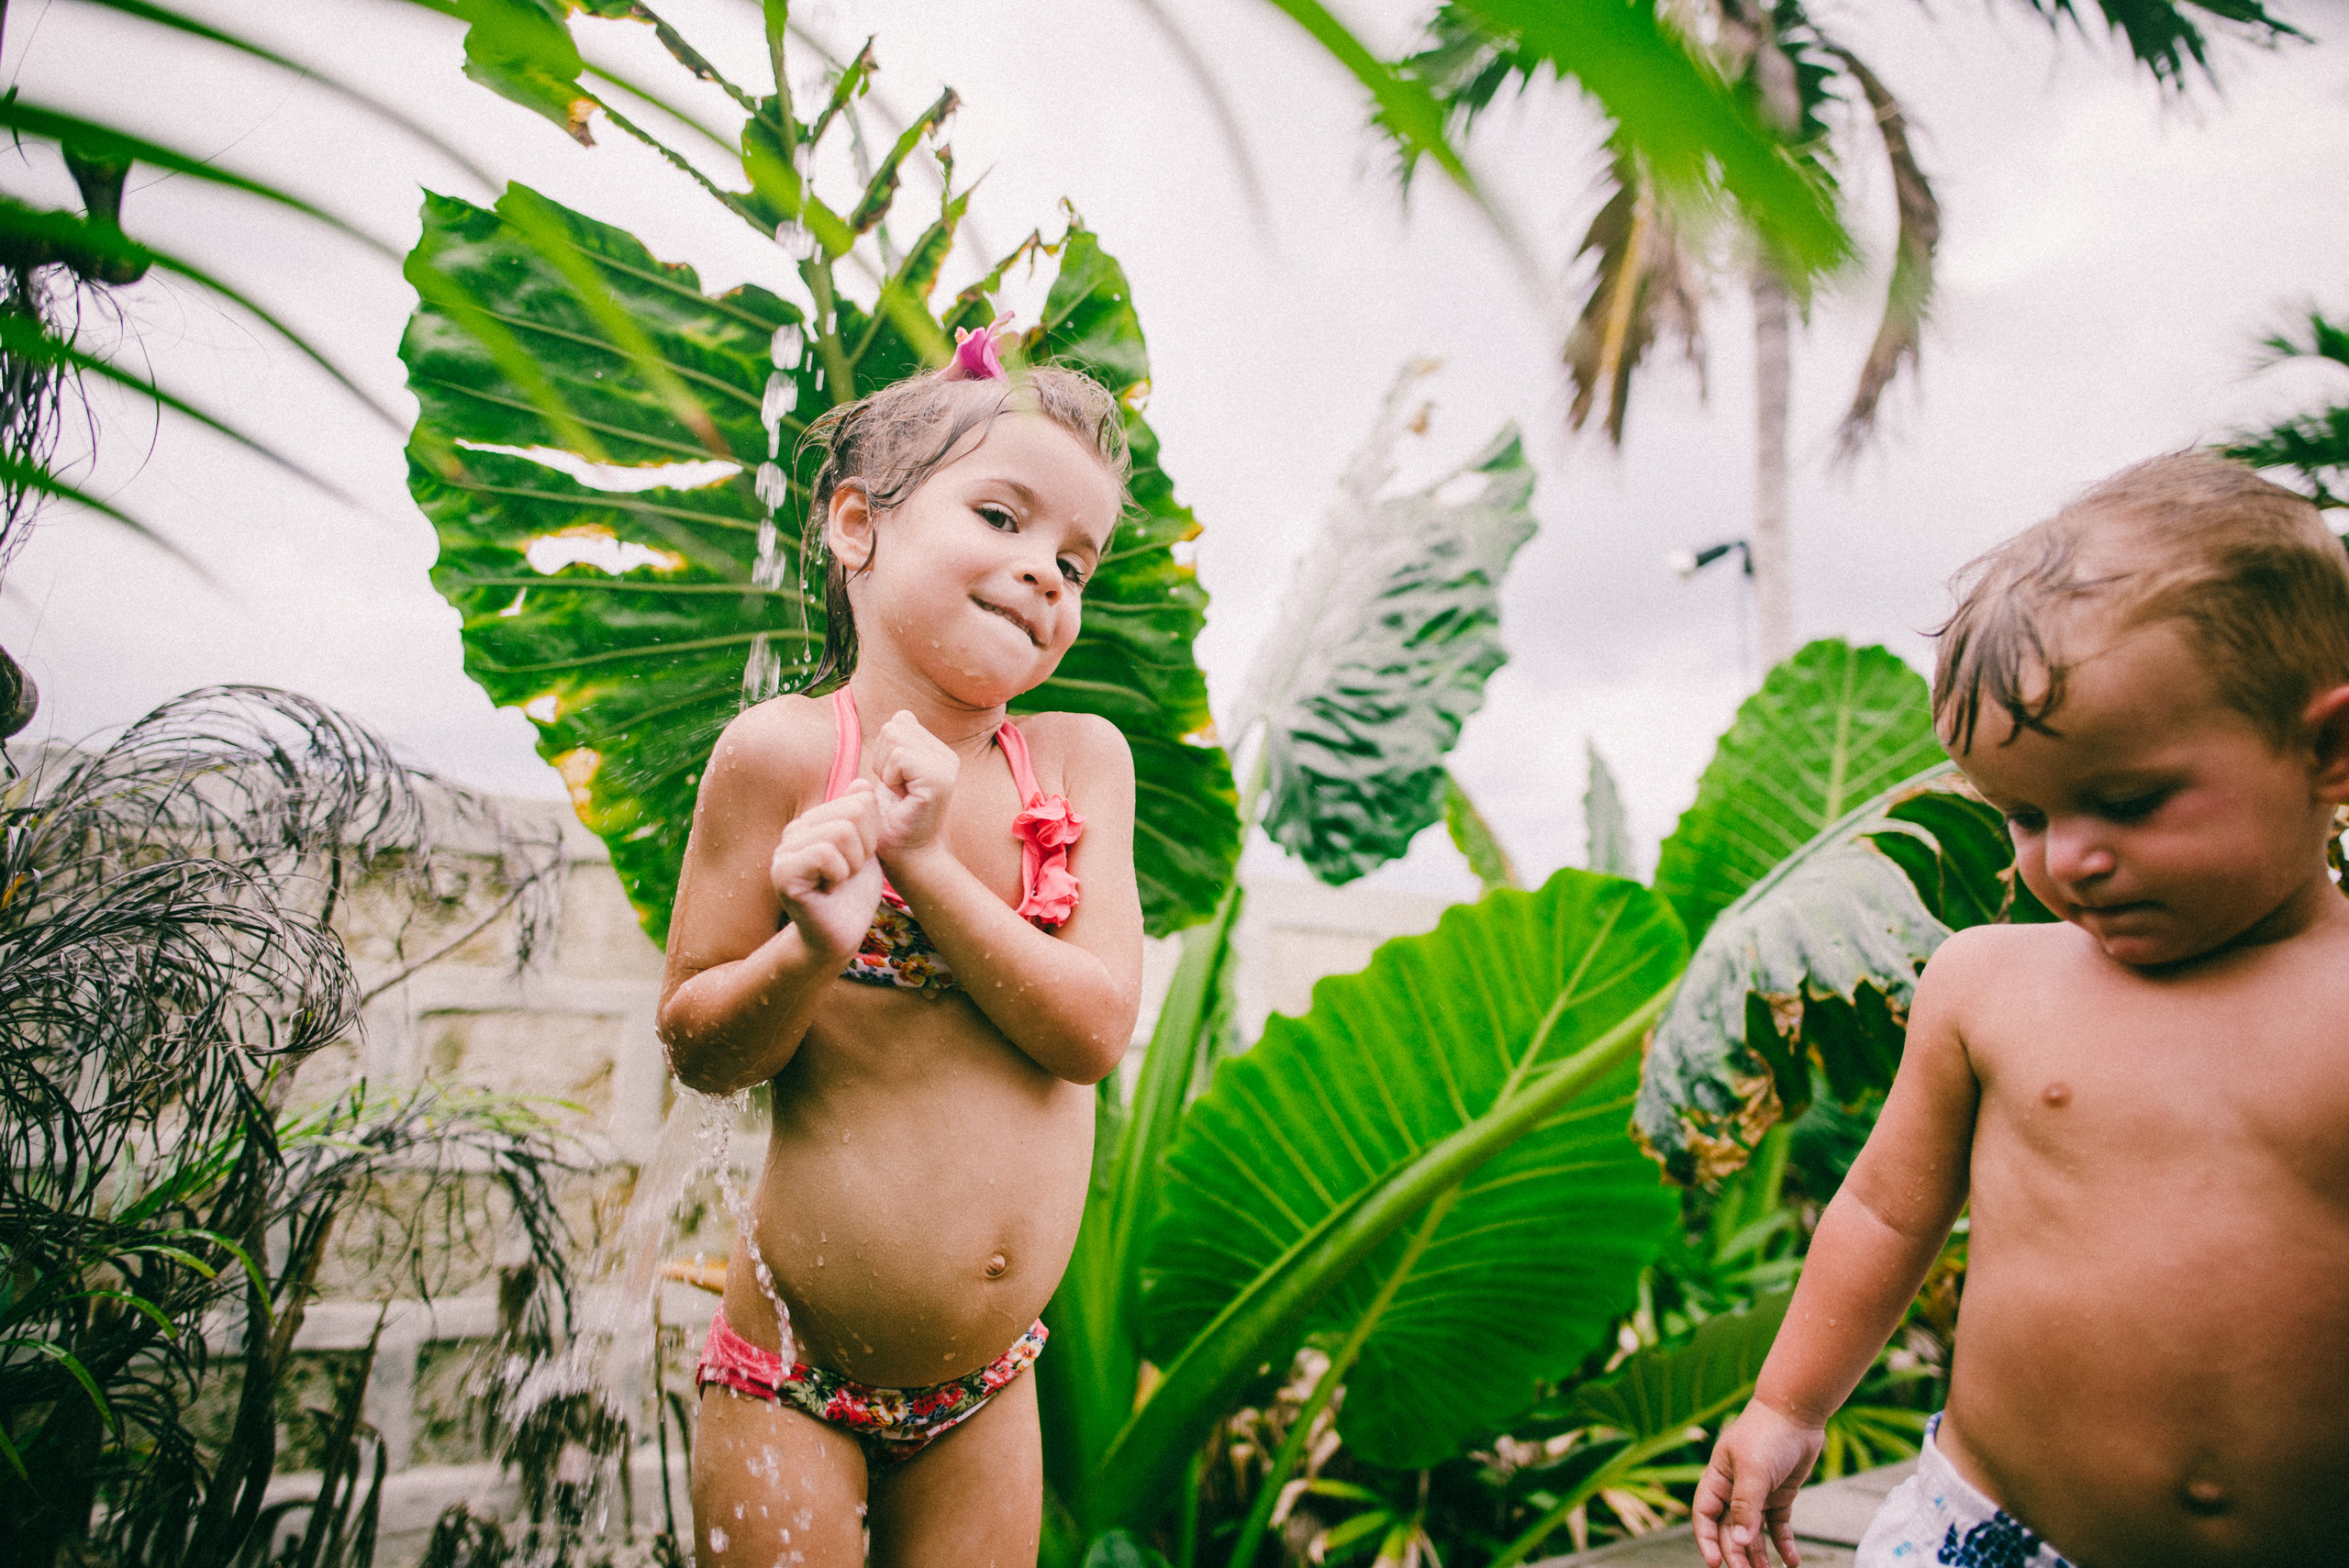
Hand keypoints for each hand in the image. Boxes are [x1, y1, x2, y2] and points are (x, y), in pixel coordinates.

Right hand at [770, 785, 883, 960]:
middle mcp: (795, 831)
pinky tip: (829, 889)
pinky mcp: (782, 872)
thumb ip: (864, 817)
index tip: (858, 859)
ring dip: (852, 864)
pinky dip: (839, 875)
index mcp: (814, 821)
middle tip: (849, 873)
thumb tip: (860, 784)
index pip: (859, 800)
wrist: (841, 934)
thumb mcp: (867, 849)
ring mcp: (784, 850)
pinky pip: (825, 854)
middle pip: (853, 812)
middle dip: (864, 848)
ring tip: (838, 881)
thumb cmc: (854, 894)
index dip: (872, 834)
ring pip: (841, 832)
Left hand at [871, 710, 959, 858]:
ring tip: (899, 793)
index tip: (895, 783)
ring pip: (894, 737)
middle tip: (896, 790)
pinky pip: (899, 757)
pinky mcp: (941, 779)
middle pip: (894, 726)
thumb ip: (897, 745)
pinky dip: (890, 778)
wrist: (907, 858)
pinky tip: (902, 797)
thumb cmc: (894, 822)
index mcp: (937, 752)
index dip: (883, 752)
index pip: (899, 722)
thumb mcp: (891, 775)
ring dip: (885, 769)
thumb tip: (903, 715)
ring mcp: (947, 765)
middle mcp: (947, 755)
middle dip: (882, 759)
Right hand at [1693, 1400, 1822, 1567]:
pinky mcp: (1780, 1496)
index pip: (1705, 1516)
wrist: (1797, 1412)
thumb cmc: (1767, 1433)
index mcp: (1717, 1479)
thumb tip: (1739, 1541)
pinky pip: (1778, 1527)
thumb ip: (1746, 1507)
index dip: (1707, 1540)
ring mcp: (1758, 1494)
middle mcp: (1734, 1490)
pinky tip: (1791, 1562)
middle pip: (1730, 1530)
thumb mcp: (1753, 1470)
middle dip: (1737, 1554)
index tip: (1715, 1564)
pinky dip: (1783, 1544)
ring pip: (1753, 1534)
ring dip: (1759, 1555)